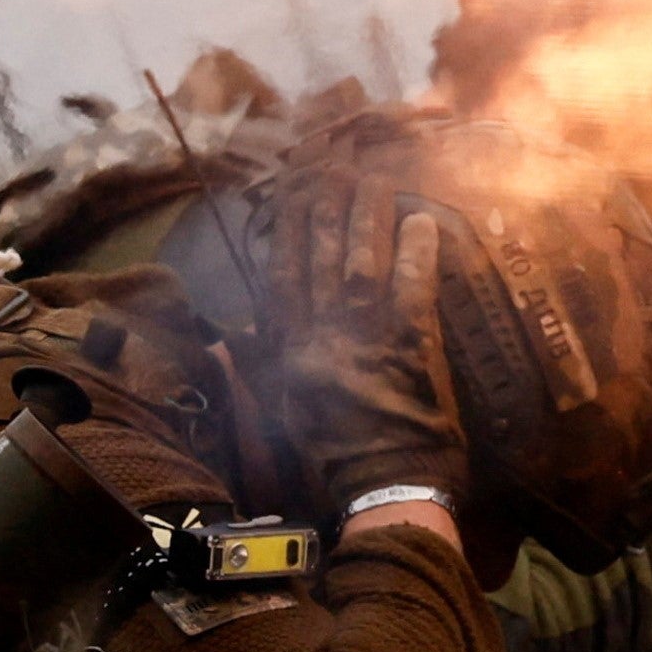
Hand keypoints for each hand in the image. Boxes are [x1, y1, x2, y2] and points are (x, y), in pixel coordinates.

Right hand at [265, 176, 469, 516]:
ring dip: (367, 218)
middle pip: (319, 259)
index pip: (283, 275)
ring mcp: (367, 344)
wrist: (383, 490)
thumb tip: (231, 331)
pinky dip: (415, 255)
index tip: (290, 184)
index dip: (286, 226)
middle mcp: (323, 340)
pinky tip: (420, 221)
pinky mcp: (412, 353)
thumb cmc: (336, 453)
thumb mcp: (284, 409)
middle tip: (333, 161)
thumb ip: (259, 365)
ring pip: (360, 267)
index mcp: (291, 352)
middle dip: (325, 204)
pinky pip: (411, 294)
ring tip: (374, 179)